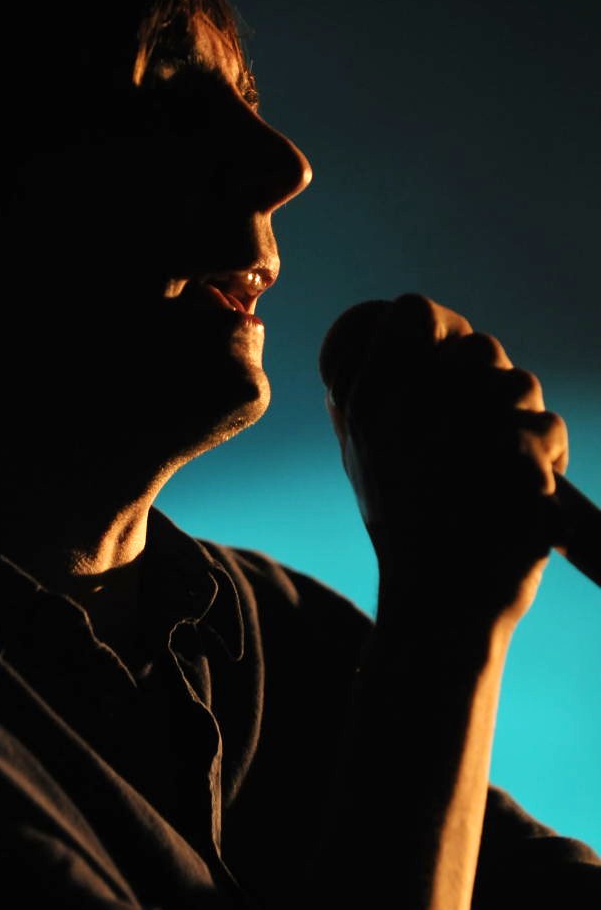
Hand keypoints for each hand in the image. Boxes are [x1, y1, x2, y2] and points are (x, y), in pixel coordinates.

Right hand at [323, 293, 568, 629]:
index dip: (438, 326)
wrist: (439, 598)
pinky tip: (520, 492)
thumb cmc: (404, 526)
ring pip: (520, 384)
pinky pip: (547, 428)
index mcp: (374, 398)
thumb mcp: (363, 456)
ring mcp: (473, 426)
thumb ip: (366, 397)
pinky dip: (544, 459)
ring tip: (492, 471)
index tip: (442, 359)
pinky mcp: (521, 456)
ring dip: (516, 422)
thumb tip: (377, 345)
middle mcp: (419, 402)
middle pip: (480, 344)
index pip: (415, 311)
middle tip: (470, 434)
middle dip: (486, 383)